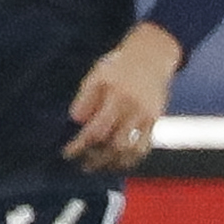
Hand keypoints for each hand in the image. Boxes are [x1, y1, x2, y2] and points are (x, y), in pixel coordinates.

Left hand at [63, 23, 183, 173]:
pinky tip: (118, 163)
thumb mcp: (97, 75)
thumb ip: (85, 99)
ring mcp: (146, 115)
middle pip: (113, 145)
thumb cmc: (119, 66)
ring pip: (130, 150)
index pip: (96, 130)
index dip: (80, 146)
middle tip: (83, 165)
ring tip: (99, 167)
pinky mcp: (155, 120)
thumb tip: (76, 121)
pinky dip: (130, 159)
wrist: (152, 56)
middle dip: (95, 159)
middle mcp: (132, 107)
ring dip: (112, 163)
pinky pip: (144, 147)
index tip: (68, 154)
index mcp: (115, 95)